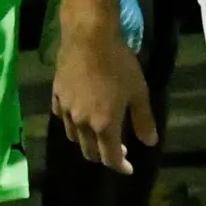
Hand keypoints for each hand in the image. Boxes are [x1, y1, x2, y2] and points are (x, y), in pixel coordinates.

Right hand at [48, 0, 156, 173]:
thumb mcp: (138, 92)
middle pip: (89, 152)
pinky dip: (72, 122)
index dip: (120, 166)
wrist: (89, 37)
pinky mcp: (56, 94)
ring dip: (86, 141)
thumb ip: (143, 120)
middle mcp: (82, 123)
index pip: (110, 157)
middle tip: (117, 150)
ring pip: (73, 136)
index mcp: (104, 125)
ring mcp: (67, 109)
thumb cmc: (119, 64)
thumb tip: (149, 143)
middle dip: (103, 156)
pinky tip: (78, 115)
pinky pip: (62, 117)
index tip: (129, 168)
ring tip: (97, 133)